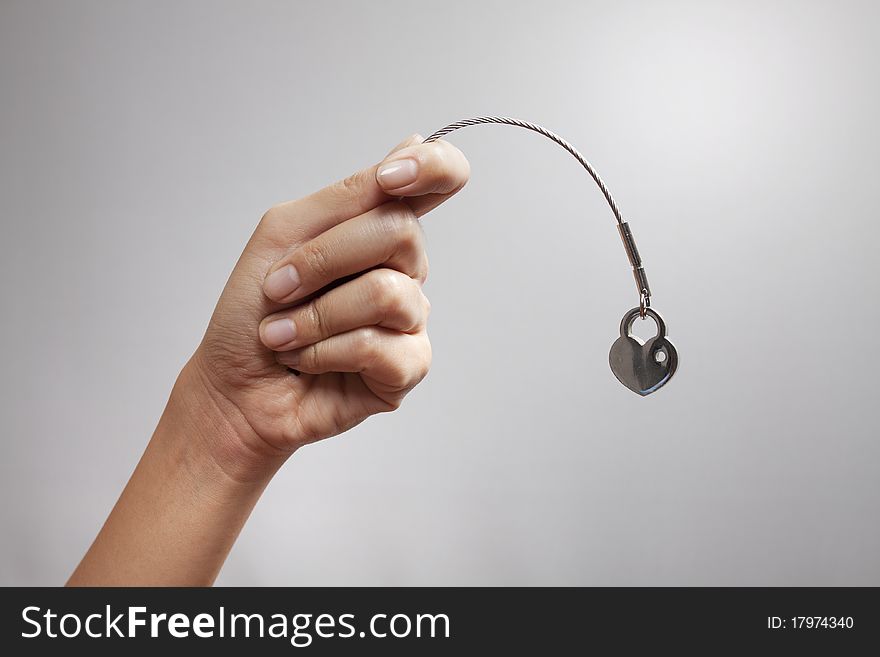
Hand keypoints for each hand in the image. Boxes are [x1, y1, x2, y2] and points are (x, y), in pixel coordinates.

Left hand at [187, 135, 469, 475]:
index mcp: (377, 228)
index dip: (434, 166)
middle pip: (400, 232)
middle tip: (278, 288)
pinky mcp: (408, 367)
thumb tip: (412, 141)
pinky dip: (326, 352)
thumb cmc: (253, 311)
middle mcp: (403, 269)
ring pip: (388, 293)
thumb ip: (346, 195)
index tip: (392, 177)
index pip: (440, 179)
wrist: (233, 385)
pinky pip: (380, 348)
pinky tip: (308, 361)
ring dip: (316, 316)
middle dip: (324, 260)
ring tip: (283, 335)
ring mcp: (409, 319)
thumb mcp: (284, 234)